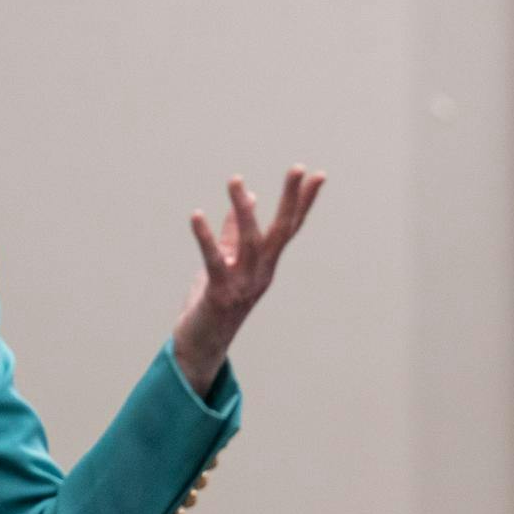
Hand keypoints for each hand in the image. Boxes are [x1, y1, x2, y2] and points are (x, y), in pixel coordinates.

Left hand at [172, 166, 325, 392]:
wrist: (201, 345)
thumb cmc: (213, 302)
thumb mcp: (226, 261)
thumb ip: (234, 231)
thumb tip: (248, 197)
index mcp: (265, 264)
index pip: (289, 228)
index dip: (303, 202)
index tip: (317, 175)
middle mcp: (261, 274)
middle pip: (281, 232)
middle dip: (291, 200)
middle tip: (299, 168)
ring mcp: (242, 285)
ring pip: (249, 243)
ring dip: (242, 211)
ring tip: (235, 180)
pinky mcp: (219, 294)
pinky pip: (213, 261)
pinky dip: (205, 238)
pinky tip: (196, 216)